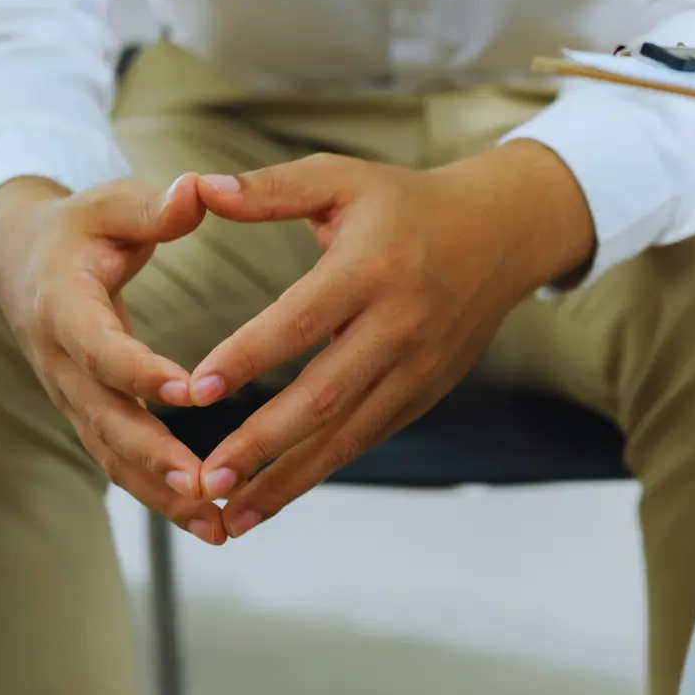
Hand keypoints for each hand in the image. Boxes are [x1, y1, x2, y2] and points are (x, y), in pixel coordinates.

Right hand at [0, 174, 226, 543]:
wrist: (26, 258)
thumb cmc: (82, 227)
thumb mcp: (111, 203)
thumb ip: (155, 205)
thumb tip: (201, 189)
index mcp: (64, 308)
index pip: (100, 347)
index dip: (138, 371)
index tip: (188, 393)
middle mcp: (62, 364)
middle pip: (105, 421)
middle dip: (154, 457)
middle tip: (205, 483)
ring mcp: (74, 398)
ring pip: (114, 458)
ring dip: (163, 495)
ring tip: (218, 524)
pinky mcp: (90, 417)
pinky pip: (123, 466)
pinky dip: (162, 497)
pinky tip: (212, 523)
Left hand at [187, 142, 592, 536]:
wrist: (500, 234)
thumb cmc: (406, 203)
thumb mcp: (342, 179)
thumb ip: (271, 188)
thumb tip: (199, 188)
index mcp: (373, 267)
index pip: (301, 321)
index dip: (247, 357)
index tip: (194, 390)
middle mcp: (400, 324)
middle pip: (325, 394)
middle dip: (263, 442)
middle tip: (206, 477)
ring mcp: (418, 366)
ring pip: (347, 433)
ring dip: (287, 478)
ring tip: (228, 515)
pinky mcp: (425, 392)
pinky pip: (367, 438)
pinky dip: (319, 470)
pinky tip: (272, 495)